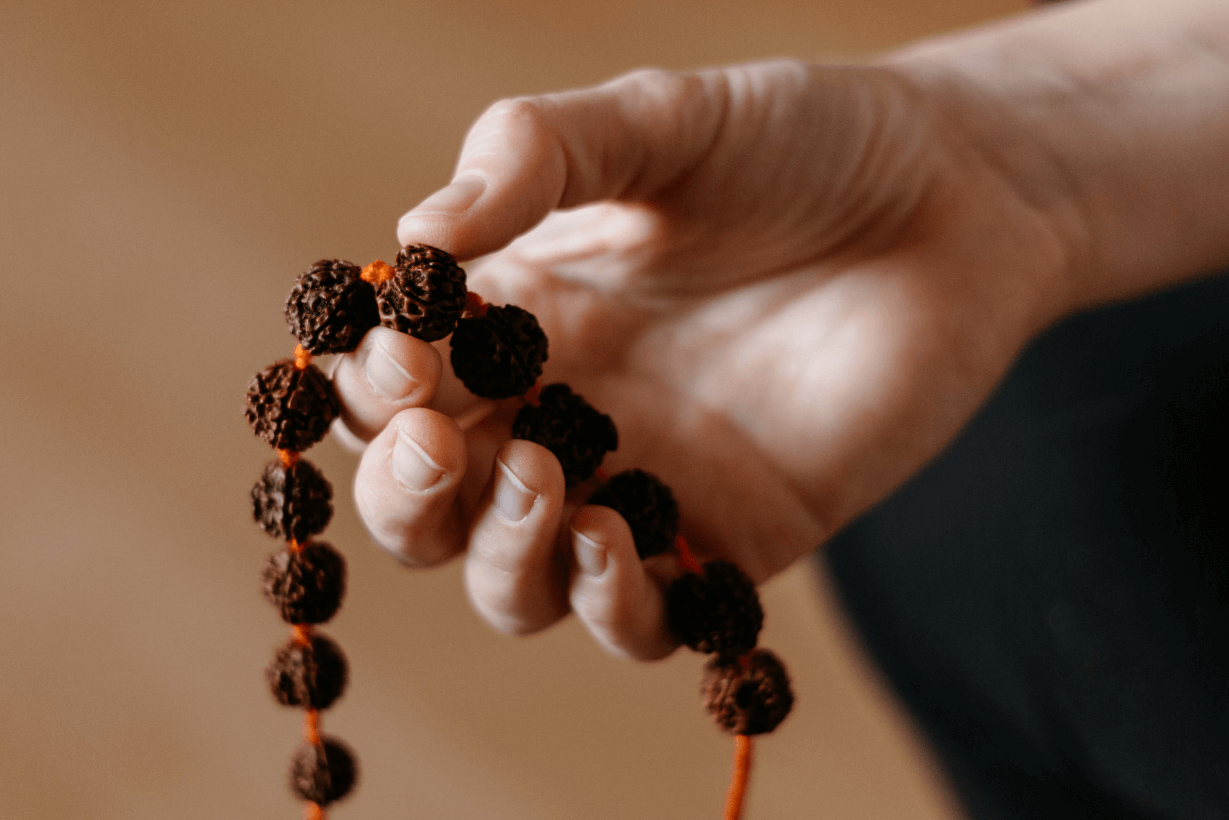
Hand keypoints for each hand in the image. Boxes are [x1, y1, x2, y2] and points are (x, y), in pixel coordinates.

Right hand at [332, 59, 1073, 658]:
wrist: (956, 200)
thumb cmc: (802, 143)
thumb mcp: (658, 122)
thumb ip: (534, 157)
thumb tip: (415, 242)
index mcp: (518, 317)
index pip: (393, 384)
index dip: (371, 385)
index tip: (407, 356)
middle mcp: (560, 413)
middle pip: (427, 505)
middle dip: (406, 489)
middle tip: (437, 437)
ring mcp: (639, 488)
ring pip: (514, 582)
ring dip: (498, 552)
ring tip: (539, 474)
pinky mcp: (728, 543)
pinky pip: (640, 623)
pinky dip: (606, 606)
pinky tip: (612, 541)